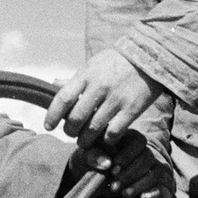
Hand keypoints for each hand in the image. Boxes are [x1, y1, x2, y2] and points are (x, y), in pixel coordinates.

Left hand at [45, 49, 165, 145]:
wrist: (149, 56)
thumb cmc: (116, 62)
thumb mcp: (93, 65)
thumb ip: (74, 79)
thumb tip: (53, 84)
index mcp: (87, 75)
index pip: (63, 98)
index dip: (53, 115)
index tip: (48, 126)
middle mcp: (99, 87)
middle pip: (76, 119)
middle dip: (70, 131)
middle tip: (72, 133)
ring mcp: (116, 99)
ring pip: (93, 130)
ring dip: (86, 140)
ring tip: (86, 140)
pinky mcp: (132, 109)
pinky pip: (113, 133)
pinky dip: (107, 140)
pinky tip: (106, 137)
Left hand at [68, 129, 170, 197]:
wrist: (91, 174)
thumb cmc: (90, 159)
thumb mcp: (86, 155)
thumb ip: (93, 156)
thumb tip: (106, 163)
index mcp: (128, 137)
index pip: (138, 141)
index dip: (127, 155)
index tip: (112, 169)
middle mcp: (142, 150)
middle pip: (147, 157)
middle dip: (131, 173)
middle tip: (114, 185)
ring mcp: (148, 167)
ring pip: (154, 172)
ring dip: (139, 184)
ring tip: (123, 194)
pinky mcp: (150, 183)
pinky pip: (158, 186)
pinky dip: (152, 192)